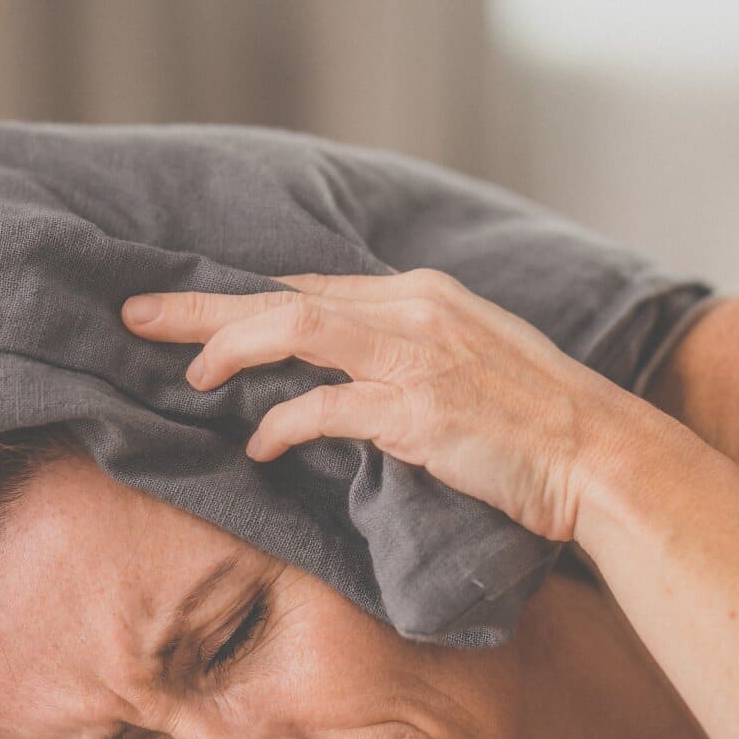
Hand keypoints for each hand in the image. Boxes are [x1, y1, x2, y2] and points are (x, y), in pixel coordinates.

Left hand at [123, 268, 646, 542]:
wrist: (601, 455)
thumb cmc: (542, 421)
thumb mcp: (475, 360)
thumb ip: (413, 350)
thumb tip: (349, 371)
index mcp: (425, 294)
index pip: (314, 284)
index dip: (247, 300)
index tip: (196, 316)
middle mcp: (414, 311)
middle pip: (284, 294)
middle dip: (204, 307)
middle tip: (138, 316)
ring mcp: (415, 358)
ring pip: (292, 328)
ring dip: (228, 348)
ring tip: (187, 377)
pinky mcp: (416, 412)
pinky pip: (324, 408)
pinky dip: (282, 424)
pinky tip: (257, 445)